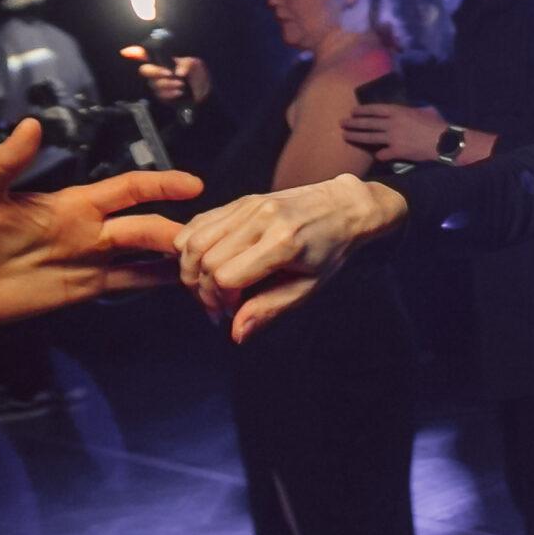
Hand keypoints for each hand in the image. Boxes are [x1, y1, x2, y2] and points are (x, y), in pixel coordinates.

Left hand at [0, 117, 201, 324]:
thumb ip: (7, 161)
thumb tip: (34, 124)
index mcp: (71, 203)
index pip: (126, 188)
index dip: (160, 185)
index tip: (193, 184)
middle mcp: (88, 230)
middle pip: (143, 225)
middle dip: (175, 228)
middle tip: (206, 238)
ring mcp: (87, 260)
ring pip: (142, 255)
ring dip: (171, 256)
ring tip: (204, 263)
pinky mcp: (81, 289)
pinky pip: (125, 283)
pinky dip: (153, 283)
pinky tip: (178, 285)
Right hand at [120, 46, 209, 106]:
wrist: (205, 94)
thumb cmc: (198, 75)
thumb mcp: (195, 64)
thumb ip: (186, 63)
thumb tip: (177, 71)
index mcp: (164, 60)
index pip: (145, 55)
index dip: (134, 53)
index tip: (125, 52)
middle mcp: (158, 71)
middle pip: (145, 70)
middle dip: (156, 72)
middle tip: (170, 74)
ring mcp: (158, 84)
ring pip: (154, 83)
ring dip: (168, 84)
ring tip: (181, 85)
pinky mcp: (162, 96)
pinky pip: (160, 94)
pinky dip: (170, 93)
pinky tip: (179, 92)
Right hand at [175, 174, 409, 341]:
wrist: (343, 207)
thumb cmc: (329, 250)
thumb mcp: (307, 287)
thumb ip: (269, 309)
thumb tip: (236, 333)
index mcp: (282, 243)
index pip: (225, 276)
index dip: (219, 301)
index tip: (231, 312)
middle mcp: (261, 219)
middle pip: (204, 259)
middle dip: (202, 290)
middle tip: (217, 305)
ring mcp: (248, 206)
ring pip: (193, 239)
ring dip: (190, 269)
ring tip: (207, 287)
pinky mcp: (241, 201)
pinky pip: (198, 223)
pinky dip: (190, 247)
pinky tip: (204, 264)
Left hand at [343, 102, 448, 163]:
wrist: (443, 141)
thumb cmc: (436, 124)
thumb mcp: (424, 111)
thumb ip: (412, 110)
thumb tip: (410, 110)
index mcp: (398, 111)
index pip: (375, 109)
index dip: (362, 110)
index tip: (353, 111)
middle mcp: (392, 123)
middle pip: (368, 123)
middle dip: (353, 123)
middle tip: (342, 123)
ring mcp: (393, 138)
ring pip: (369, 137)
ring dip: (355, 137)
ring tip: (345, 136)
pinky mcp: (397, 151)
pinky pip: (382, 154)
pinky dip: (378, 155)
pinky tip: (377, 156)